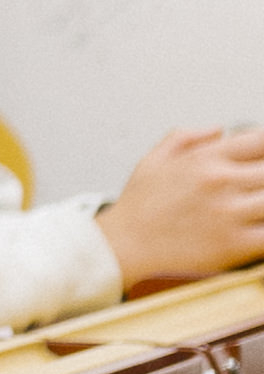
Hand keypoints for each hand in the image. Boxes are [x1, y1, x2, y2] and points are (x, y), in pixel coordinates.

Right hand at [92, 125, 263, 289]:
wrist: (124, 244)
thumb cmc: (137, 206)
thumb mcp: (153, 159)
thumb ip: (186, 137)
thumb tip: (217, 129)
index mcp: (205, 159)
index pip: (260, 141)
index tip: (259, 159)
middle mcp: (220, 182)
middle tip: (253, 188)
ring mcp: (229, 213)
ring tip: (253, 207)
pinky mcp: (235, 244)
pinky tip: (256, 228)